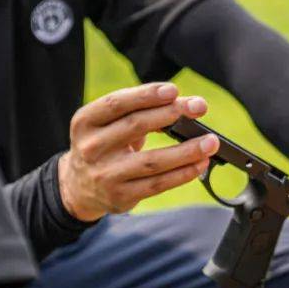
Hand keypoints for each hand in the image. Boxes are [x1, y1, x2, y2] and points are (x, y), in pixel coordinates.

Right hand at [58, 83, 219, 221]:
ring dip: (186, 151)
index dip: (146, 95)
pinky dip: (182, 174)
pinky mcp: (120, 196)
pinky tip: (200, 164)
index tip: (174, 91)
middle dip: (172, 114)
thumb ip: (139, 112)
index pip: (117, 103)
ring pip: (152, 161)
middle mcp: (91, 148)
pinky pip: (158, 185)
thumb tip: (186, 106)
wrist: (78, 186)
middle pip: (135, 127)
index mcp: (85, 122)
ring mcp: (105, 175)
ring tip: (210, 142)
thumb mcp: (107, 124)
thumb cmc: (104, 143)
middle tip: (199, 107)